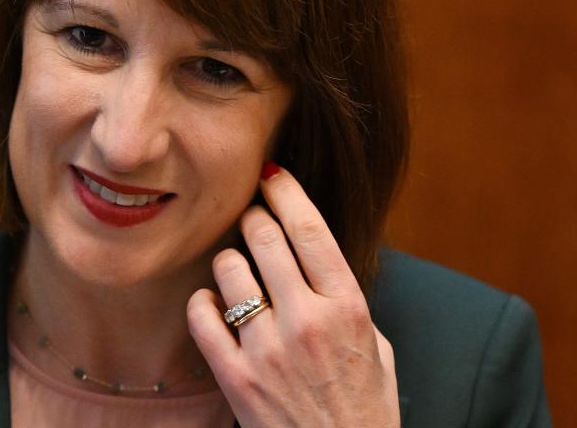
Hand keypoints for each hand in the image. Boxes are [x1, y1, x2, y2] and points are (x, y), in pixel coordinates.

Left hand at [187, 165, 399, 427]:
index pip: (310, 229)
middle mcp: (308, 322)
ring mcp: (268, 350)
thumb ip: (344, 297)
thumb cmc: (364, 407)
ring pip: (228, 269)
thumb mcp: (374, 345)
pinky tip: (214, 305)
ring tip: (237, 271)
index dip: (286, 190)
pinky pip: (202, 314)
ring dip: (229, 261)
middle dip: (253, 218)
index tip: (272, 173)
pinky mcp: (236, 377)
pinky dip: (203, 302)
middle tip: (251, 218)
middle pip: (264, 237)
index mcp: (348, 308)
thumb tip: (312, 250)